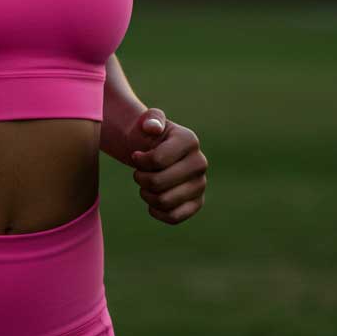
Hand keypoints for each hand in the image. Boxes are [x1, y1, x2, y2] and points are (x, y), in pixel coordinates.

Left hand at [127, 108, 206, 225]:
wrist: (155, 150)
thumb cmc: (149, 134)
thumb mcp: (148, 120)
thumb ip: (150, 118)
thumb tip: (152, 128)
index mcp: (189, 140)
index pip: (157, 160)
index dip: (139, 161)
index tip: (136, 155)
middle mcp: (200, 163)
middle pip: (158, 183)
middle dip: (140, 179)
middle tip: (138, 173)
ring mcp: (201, 184)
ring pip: (164, 201)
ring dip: (146, 194)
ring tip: (144, 184)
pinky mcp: (197, 202)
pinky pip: (174, 217)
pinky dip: (157, 211)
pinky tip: (151, 201)